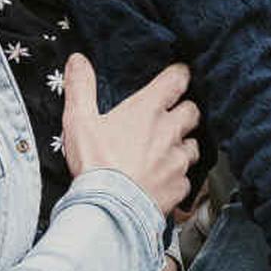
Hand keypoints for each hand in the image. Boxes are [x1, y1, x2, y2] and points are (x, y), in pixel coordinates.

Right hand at [62, 57, 199, 212]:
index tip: (177, 77)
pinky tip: (162, 181)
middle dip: (184, 112)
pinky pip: (186, 178)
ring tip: (165, 153)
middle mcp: (169, 132)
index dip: (179, 75)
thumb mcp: (79, 120)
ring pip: (193, 146)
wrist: (109, 209)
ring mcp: (178, 160)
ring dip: (182, 146)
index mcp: (148, 110)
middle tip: (170, 118)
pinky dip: (177, 178)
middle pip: (192, 111)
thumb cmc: (96, 164)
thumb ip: (81, 87)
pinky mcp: (180, 186)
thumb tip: (78, 61)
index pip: (177, 79)